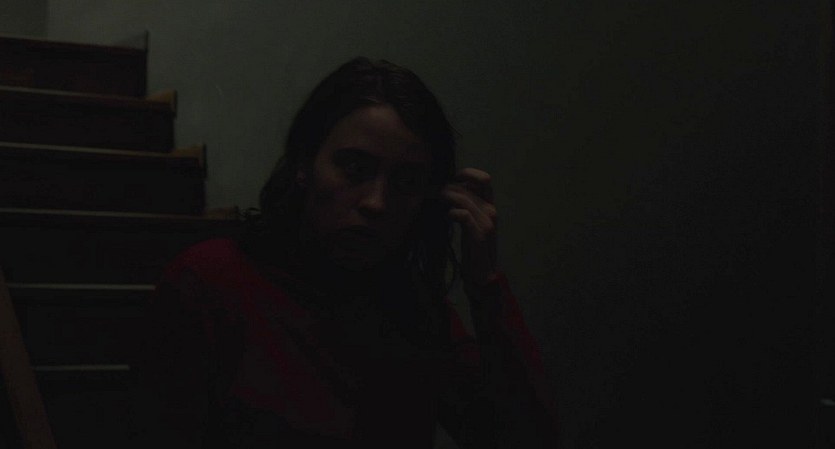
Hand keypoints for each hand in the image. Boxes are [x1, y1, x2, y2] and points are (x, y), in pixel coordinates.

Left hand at [441, 168, 498, 289]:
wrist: (483, 276)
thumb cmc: (474, 249)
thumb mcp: (470, 224)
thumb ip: (465, 207)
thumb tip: (448, 190)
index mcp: (489, 207)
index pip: (484, 179)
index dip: (467, 173)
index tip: (452, 178)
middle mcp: (491, 212)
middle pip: (470, 187)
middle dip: (449, 186)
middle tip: (434, 191)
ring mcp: (487, 223)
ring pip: (465, 199)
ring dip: (448, 196)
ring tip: (436, 200)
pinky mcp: (480, 235)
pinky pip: (465, 215)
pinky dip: (454, 212)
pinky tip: (448, 216)